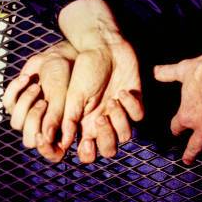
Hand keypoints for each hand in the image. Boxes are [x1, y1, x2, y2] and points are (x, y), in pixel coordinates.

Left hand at [2, 40, 77, 150]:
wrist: (55, 55)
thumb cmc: (65, 74)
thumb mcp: (63, 95)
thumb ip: (56, 116)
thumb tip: (47, 137)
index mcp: (61, 129)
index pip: (53, 153)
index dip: (46, 150)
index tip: (42, 136)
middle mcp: (44, 126)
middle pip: (29, 140)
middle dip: (33, 119)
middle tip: (43, 101)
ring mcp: (28, 115)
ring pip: (16, 123)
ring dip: (25, 102)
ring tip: (37, 86)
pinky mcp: (16, 102)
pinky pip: (7, 103)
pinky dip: (15, 88)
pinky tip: (27, 78)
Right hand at [29, 40, 142, 163]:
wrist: (105, 46)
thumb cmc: (86, 67)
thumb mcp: (74, 93)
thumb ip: (70, 118)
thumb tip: (63, 143)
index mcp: (85, 123)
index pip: (87, 152)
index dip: (87, 154)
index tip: (85, 143)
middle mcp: (102, 121)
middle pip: (109, 149)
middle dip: (107, 138)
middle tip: (100, 118)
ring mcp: (119, 112)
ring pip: (125, 135)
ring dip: (119, 120)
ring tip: (112, 100)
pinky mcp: (134, 101)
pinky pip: (138, 116)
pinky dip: (131, 106)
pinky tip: (123, 91)